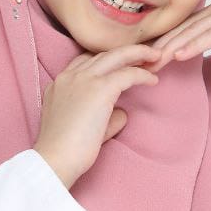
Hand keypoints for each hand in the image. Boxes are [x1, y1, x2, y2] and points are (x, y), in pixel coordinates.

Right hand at [33, 42, 160, 187]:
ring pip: (116, 55)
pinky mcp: (100, 89)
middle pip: (101, 54)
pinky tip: (153, 80)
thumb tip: (122, 113)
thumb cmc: (64, 152)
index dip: (105, 61)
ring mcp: (84, 80)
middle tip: (144, 54)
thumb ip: (102, 117)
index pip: (84, 62)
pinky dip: (142, 75)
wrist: (55, 159)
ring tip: (155, 57)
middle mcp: (70, 76)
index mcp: (59, 84)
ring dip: (138, 54)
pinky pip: (128, 74)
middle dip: (124, 51)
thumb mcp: (81, 127)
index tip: (122, 64)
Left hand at [148, 0, 210, 95]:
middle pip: (179, 33)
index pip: (182, 33)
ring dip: (168, 48)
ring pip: (190, 33)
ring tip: (147, 63)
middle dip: (156, 50)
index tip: (141, 63)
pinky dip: (194, 43)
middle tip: (132, 66)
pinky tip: (177, 53)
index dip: (161, 47)